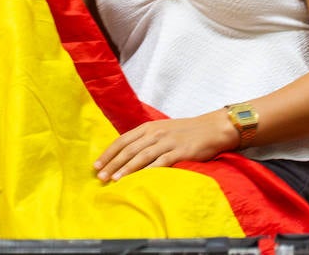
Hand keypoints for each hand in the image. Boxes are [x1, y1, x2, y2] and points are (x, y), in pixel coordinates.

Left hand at [93, 112, 235, 182]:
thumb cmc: (184, 132)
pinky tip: (141, 178)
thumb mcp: (161, 130)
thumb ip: (145, 140)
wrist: (211, 128)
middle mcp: (154, 133)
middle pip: (128, 150)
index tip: (96, 165)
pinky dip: (150, 170)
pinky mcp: (180, 151)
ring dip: (127, 169)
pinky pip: (162, 162)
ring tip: (115, 180)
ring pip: (142, 156)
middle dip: (112, 164)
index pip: (122, 141)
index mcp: (147, 128)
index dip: (108, 153)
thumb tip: (126, 154)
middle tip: (100, 177)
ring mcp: (167, 142)